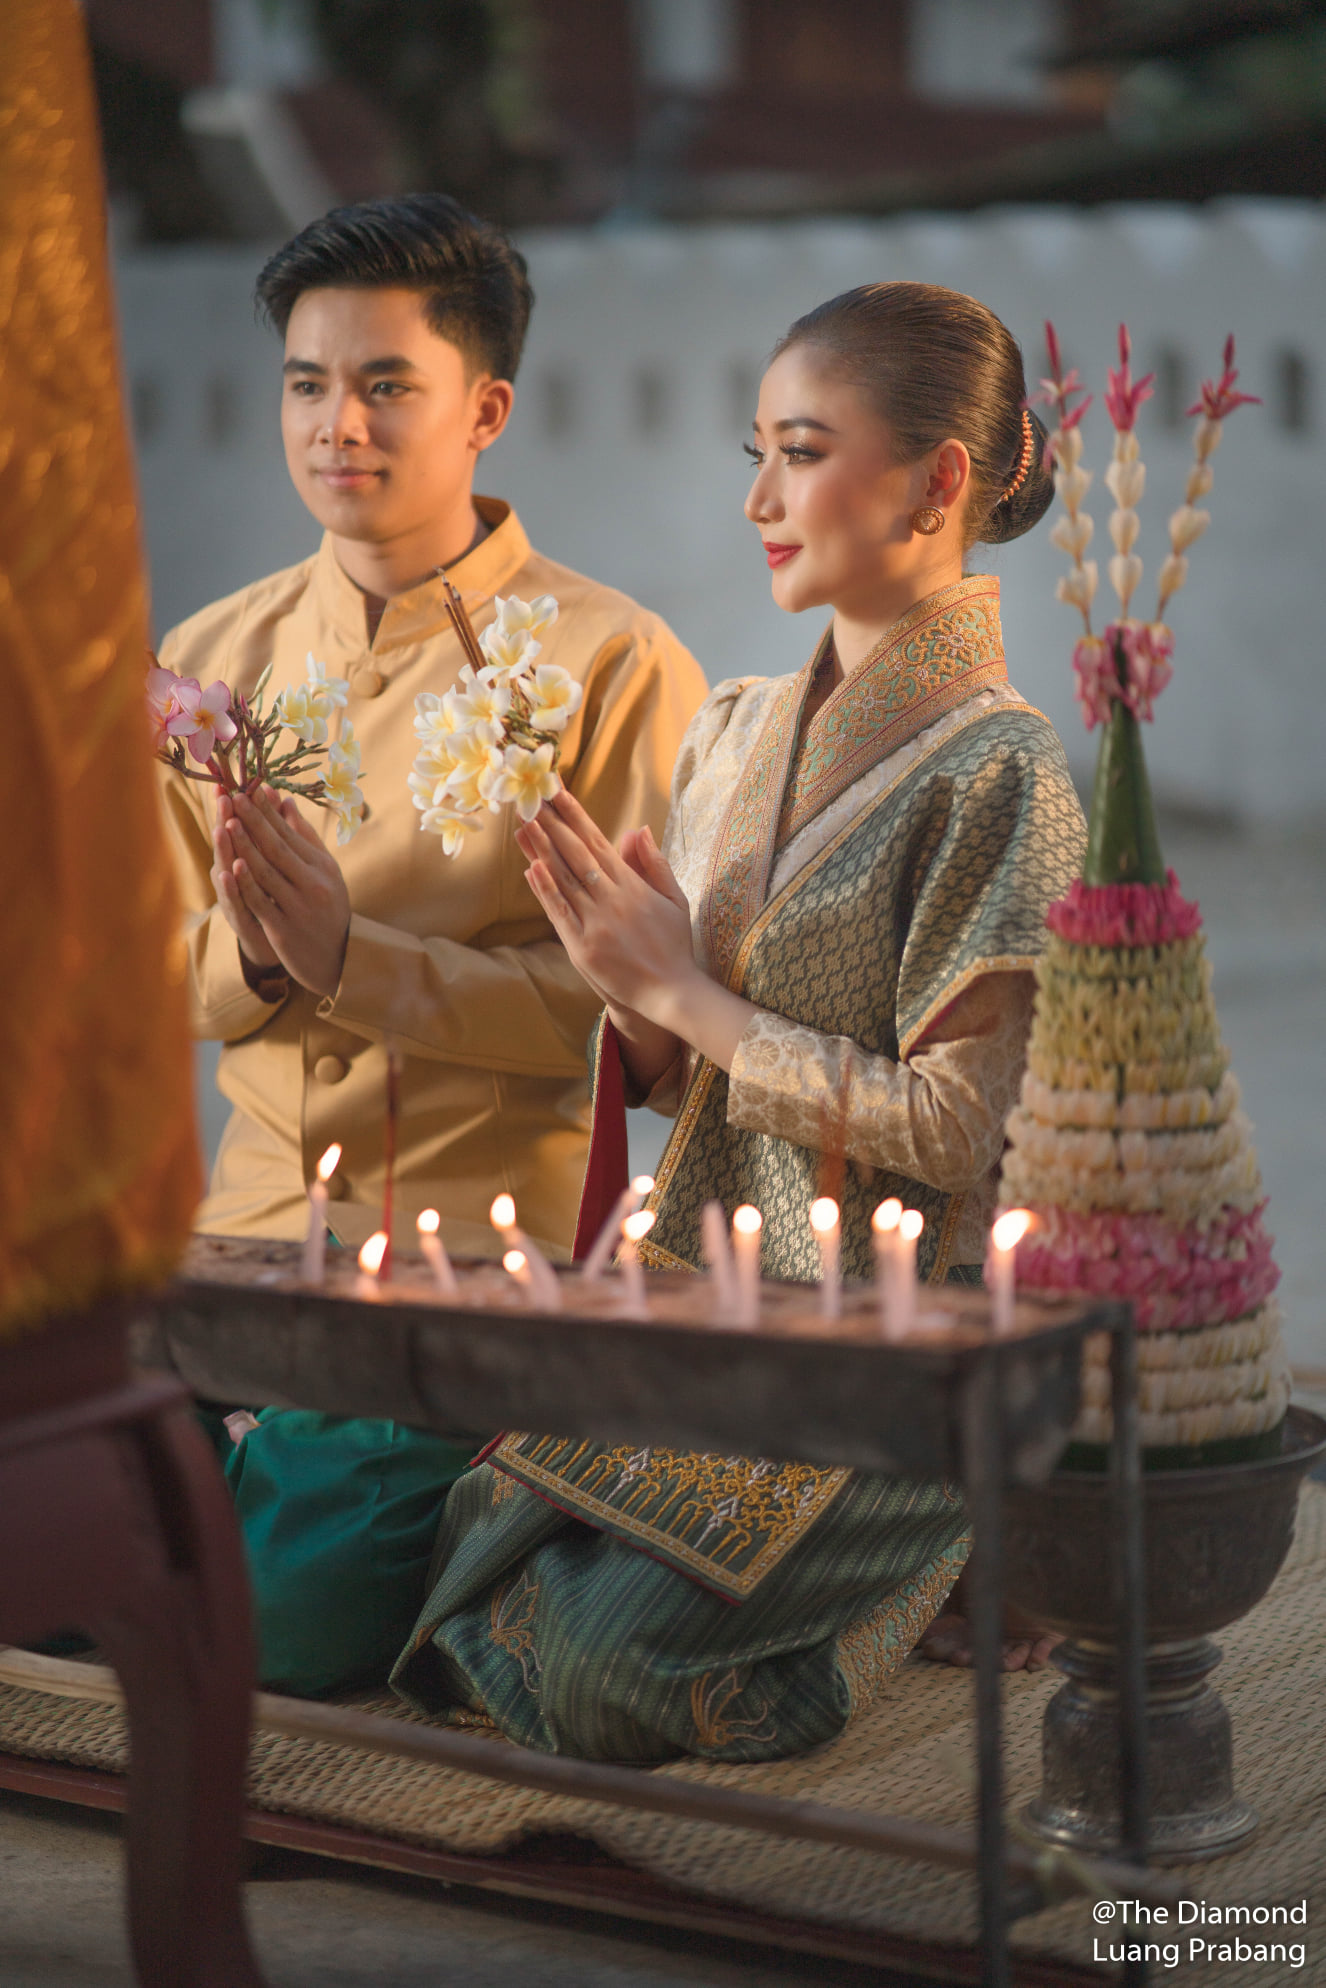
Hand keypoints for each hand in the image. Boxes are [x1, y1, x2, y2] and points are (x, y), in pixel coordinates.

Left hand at [219, 785, 350, 998]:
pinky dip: (247, 884)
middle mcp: (314, 885)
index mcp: (323, 867)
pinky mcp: (284, 929)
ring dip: (246, 847)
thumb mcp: (324, 871)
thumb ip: (304, 837)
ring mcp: (298, 907)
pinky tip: (233, 866)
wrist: (336, 957)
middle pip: (278, 848)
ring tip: (228, 823)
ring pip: (267, 872)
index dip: (269, 811)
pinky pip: (262, 903)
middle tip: (236, 796)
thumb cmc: (328, 907)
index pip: (291, 833)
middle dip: (255, 821)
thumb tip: (285, 800)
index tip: (251, 788)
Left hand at [516, 790, 700, 1030]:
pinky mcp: (582, 947)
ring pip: (564, 879)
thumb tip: (638, 829)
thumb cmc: (674, 945)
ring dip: (541, 849)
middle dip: (553, 823)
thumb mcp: (674, 899)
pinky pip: (560, 913)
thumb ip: (655, 864)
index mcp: (632, 886)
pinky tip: (532, 868)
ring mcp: (595, 923)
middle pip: (576, 854)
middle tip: (532, 796)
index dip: (576, 816)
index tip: (559, 792)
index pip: (598, 842)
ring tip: (524, 822)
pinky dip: (546, 891)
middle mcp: (612, 900)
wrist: (671, 991)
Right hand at [914, 1561, 1062, 1672]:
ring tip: (1001, 1663)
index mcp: (971, 1616)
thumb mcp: (963, 1564)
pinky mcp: (1047, 1632)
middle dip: (968, 1656)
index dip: (942, 1643)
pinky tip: (1034, 1660)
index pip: (952, 1636)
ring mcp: (1021, 1634)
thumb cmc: (994, 1556)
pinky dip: (1040, 1656)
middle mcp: (994, 1628)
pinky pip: (1044, 1650)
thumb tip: (916, 1584)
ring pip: (1010, 1656)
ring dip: (1005, 1662)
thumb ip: (944, 1577)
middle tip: (957, 1657)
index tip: (930, 1647)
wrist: (1032, 1548)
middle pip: (979, 1651)